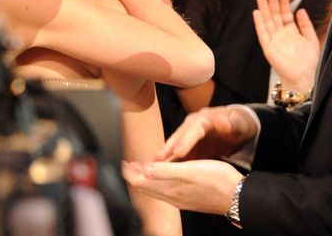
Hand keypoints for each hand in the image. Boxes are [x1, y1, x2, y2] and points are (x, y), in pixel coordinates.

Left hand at [123, 159, 243, 214]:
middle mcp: (173, 198)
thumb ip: (166, 171)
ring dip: (147, 179)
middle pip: (146, 188)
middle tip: (129, 164)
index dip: (130, 172)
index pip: (141, 183)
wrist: (240, 196)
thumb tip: (144, 169)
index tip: (123, 162)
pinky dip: (159, 182)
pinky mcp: (189, 199)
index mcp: (171, 190)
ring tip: (142, 168)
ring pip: (156, 190)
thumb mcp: (190, 171)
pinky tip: (164, 175)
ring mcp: (182, 200)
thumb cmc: (218, 181)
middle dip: (135, 176)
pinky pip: (167, 191)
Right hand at [156, 105, 258, 161]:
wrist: (239, 126)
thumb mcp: (240, 124)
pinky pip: (179, 151)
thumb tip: (221, 121)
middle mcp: (193, 124)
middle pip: (179, 136)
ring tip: (153, 165)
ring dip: (166, 155)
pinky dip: (172, 159)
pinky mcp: (190, 143)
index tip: (178, 153)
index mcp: (204, 118)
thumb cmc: (240, 125)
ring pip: (176, 143)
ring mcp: (190, 133)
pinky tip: (163, 169)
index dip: (185, 140)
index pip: (193, 129)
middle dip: (168, 148)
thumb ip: (232, 124)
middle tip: (157, 160)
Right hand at [254, 0, 319, 91]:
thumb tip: (300, 10)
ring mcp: (273, 39)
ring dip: (264, 9)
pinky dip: (259, 22)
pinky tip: (257, 13)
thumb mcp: (311, 39)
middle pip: (275, 14)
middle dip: (272, 2)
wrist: (303, 76)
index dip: (284, 3)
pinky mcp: (267, 46)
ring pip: (267, 20)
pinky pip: (262, 32)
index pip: (285, 14)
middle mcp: (281, 33)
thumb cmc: (308, 60)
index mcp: (291, 31)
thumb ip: (305, 24)